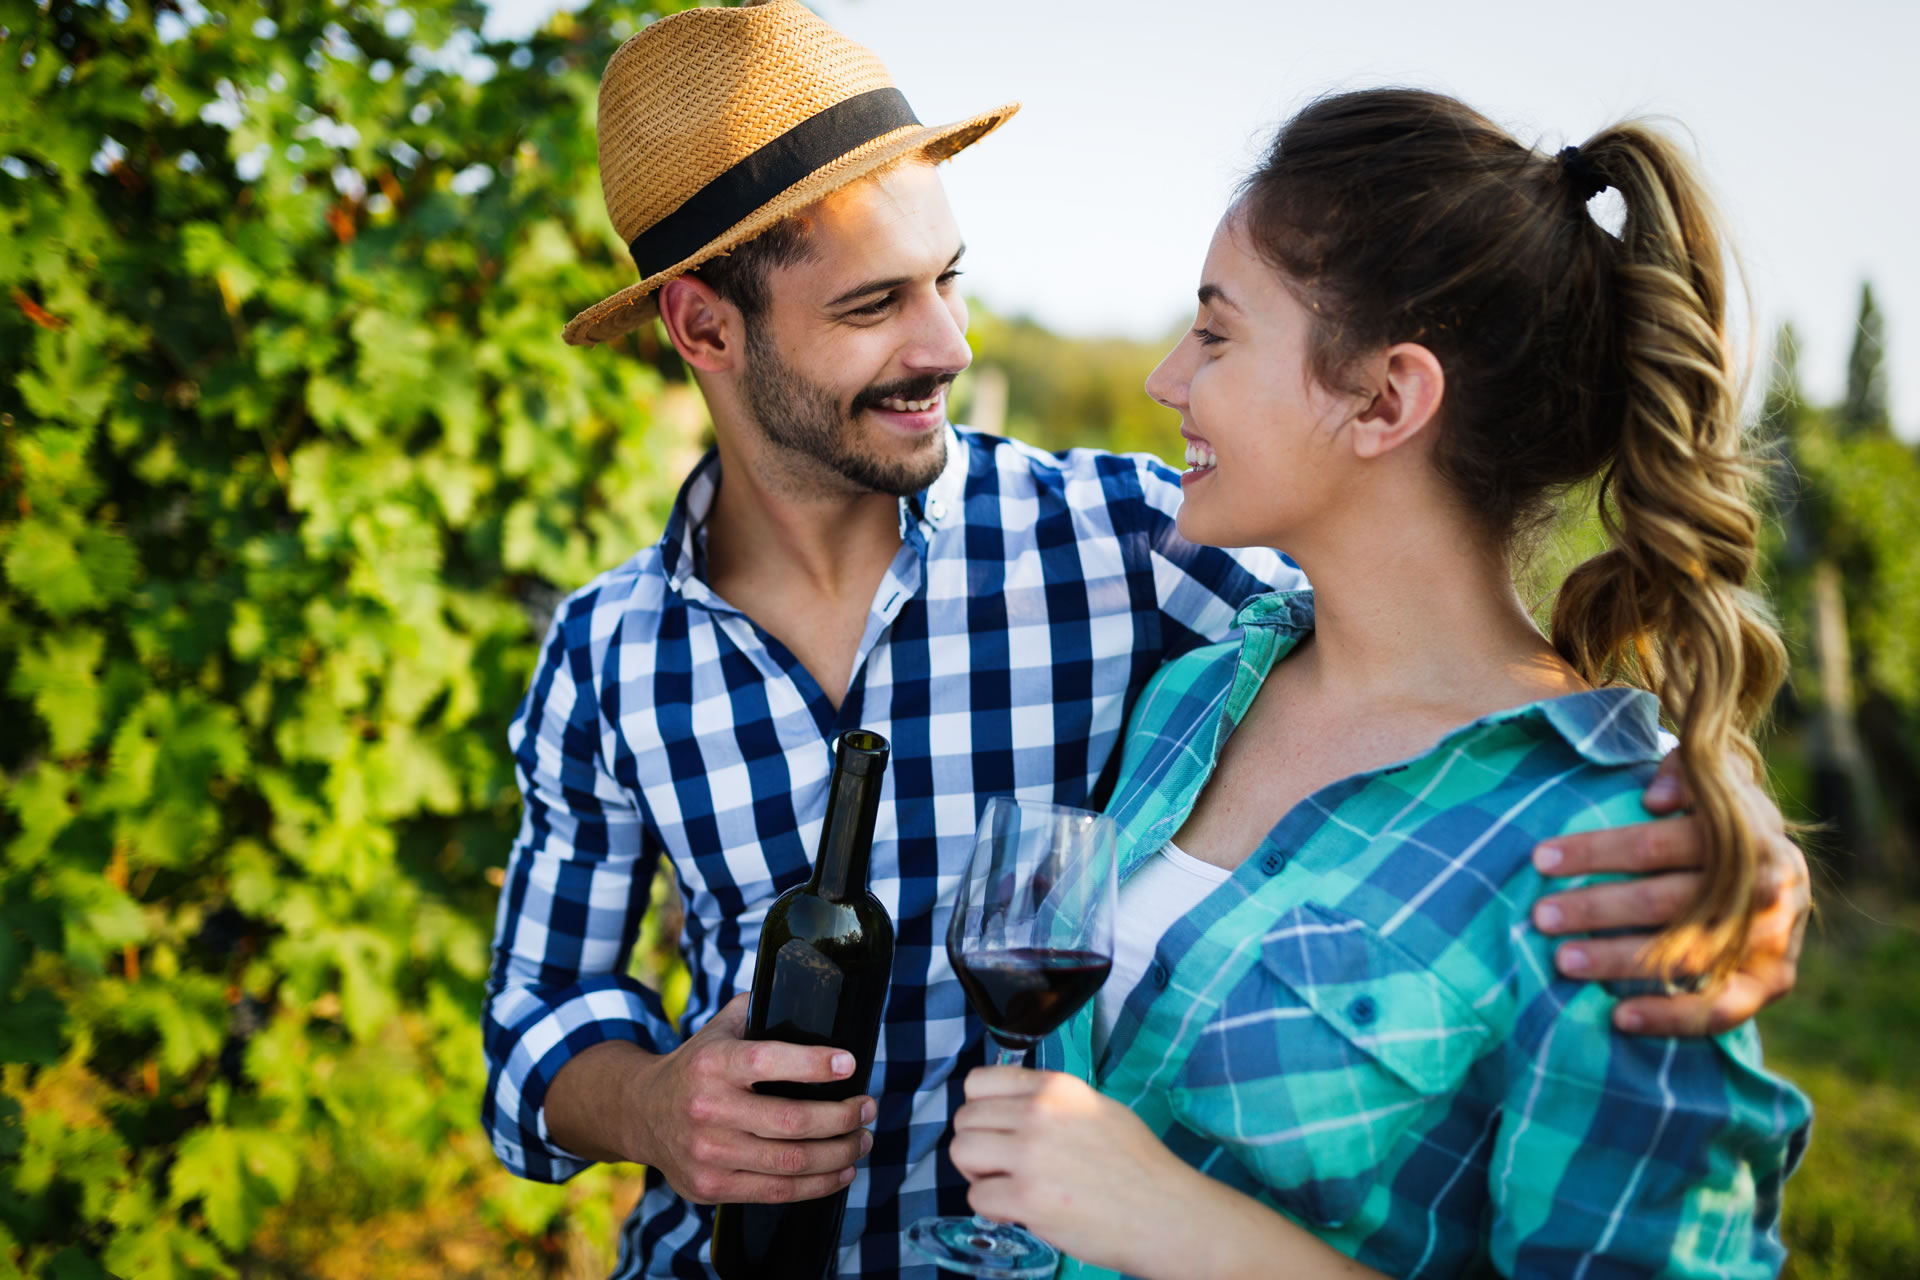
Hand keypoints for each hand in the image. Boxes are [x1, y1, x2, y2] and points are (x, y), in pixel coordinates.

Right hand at [625, 994, 874, 1204]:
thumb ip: (760, 1010)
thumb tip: (815, 994)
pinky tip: (841, 1170)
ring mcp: (708, 1153)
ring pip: (791, 1162)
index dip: (814, 1065)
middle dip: (843, 1117)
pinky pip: (777, 1192)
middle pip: (792, 1121)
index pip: (768, 1061)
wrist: (640, 1112)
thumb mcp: (720, 1028)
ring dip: (840, 1153)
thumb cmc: (696, 1065)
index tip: (850, 1064)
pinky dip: (819, 1184)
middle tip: (868, 1107)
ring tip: (863, 1139)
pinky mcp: (711, 1186)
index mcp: (713, 1063)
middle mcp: (708, 1109)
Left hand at [950, 1066, 1190, 1276]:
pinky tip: (1019, 1211)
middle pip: (964, 1120)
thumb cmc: (1140, 1167)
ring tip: (1006, 1187)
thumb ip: (1052, 1103)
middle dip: (977, 1146)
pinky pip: (976, 1197)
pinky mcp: (1027, 1198)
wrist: (1168, 1214)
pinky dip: (992, 1209)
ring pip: (961, 1152)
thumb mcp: (1098, 1108)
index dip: (980, 1110)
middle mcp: (1038, 1113)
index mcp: (1055, 1088)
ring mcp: (1030, 1155)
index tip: (995, 1130)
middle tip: (1002, 1167)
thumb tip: (1012, 1109)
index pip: (979, 1082)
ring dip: (978, 1174)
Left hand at [1530, 750, 1809, 1036]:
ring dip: (1619, 960)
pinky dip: (1669, 1017)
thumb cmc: (1717, 819)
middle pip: (1666, 901)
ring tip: (1562, 961)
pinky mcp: (1770, 984)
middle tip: (1541, 916)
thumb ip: (1684, 773)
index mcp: (1748, 834)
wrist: (1776, 869)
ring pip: (1687, 956)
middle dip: (1596, 908)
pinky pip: (1719, 1010)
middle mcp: (1766, 890)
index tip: (1540, 859)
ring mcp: (1771, 941)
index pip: (1659, 843)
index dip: (1598, 850)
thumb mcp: (1711, 782)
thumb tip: (1656, 797)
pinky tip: (1618, 1019)